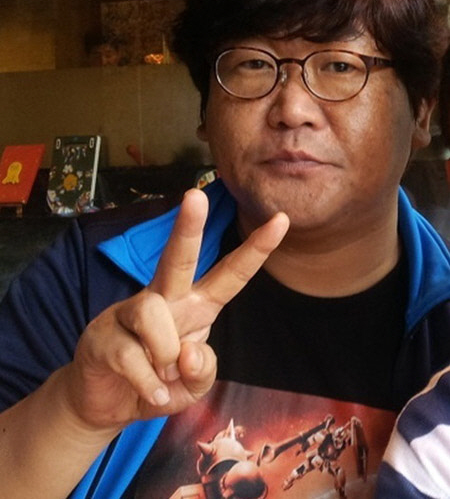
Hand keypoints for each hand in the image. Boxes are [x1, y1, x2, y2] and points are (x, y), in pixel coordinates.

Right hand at [61, 188, 288, 431]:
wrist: (106, 402)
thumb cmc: (157, 383)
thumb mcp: (193, 386)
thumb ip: (203, 370)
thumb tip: (188, 349)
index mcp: (196, 307)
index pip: (230, 274)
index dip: (256, 249)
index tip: (281, 219)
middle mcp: (166, 300)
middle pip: (178, 258)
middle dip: (188, 227)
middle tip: (195, 195)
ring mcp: (130, 313)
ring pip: (153, 312)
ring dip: (164, 355)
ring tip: (161, 377)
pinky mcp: (103, 334)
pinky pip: (133, 356)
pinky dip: (147, 384)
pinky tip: (148, 392)